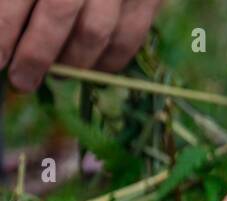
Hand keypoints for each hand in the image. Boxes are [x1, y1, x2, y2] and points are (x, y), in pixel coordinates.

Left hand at [1, 0, 164, 91]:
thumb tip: (4, 29)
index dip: (4, 29)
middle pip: (59, 13)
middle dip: (36, 54)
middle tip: (21, 80)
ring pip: (97, 31)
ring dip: (73, 62)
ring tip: (57, 75)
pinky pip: (132, 35)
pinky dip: (111, 59)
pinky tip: (92, 68)